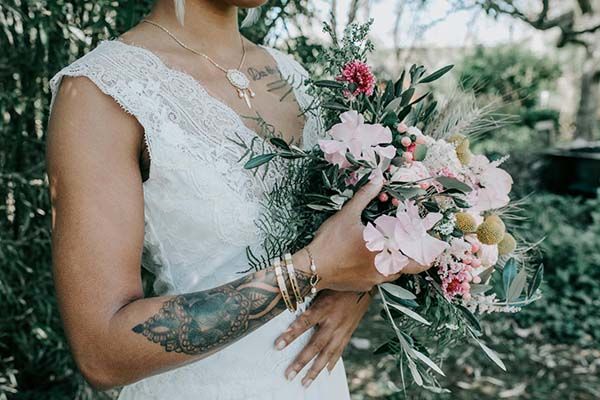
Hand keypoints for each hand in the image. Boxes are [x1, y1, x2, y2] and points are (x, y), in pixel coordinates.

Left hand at [274, 290, 371, 386]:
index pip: (305, 322)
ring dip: (315, 369)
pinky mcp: (348, 333)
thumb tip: (287, 302)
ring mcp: (342, 330)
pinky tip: (325, 372)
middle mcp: (334, 322)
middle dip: (302, 361)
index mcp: (325, 308)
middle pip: (316, 345)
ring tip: (305, 382)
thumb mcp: (321, 287)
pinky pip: (339, 351)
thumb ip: (307, 298)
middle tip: (289, 374)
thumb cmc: (338, 284)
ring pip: (327, 354)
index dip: (291, 334)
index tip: (278, 345)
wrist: (364, 285)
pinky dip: (332, 363)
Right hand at [294, 179, 427, 291]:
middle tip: (420, 250)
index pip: (419, 257)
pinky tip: (369, 261)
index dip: (430, 253)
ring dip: (397, 263)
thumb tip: (378, 176)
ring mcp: (374, 280)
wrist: (311, 269)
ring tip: (392, 250)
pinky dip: (380, 270)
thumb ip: (365, 195)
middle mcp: (384, 268)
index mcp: (386, 250)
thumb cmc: (330, 241)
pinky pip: (378, 279)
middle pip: (412, 268)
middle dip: (418, 259)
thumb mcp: (347, 214)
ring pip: (394, 273)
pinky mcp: (363, 287)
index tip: (436, 246)